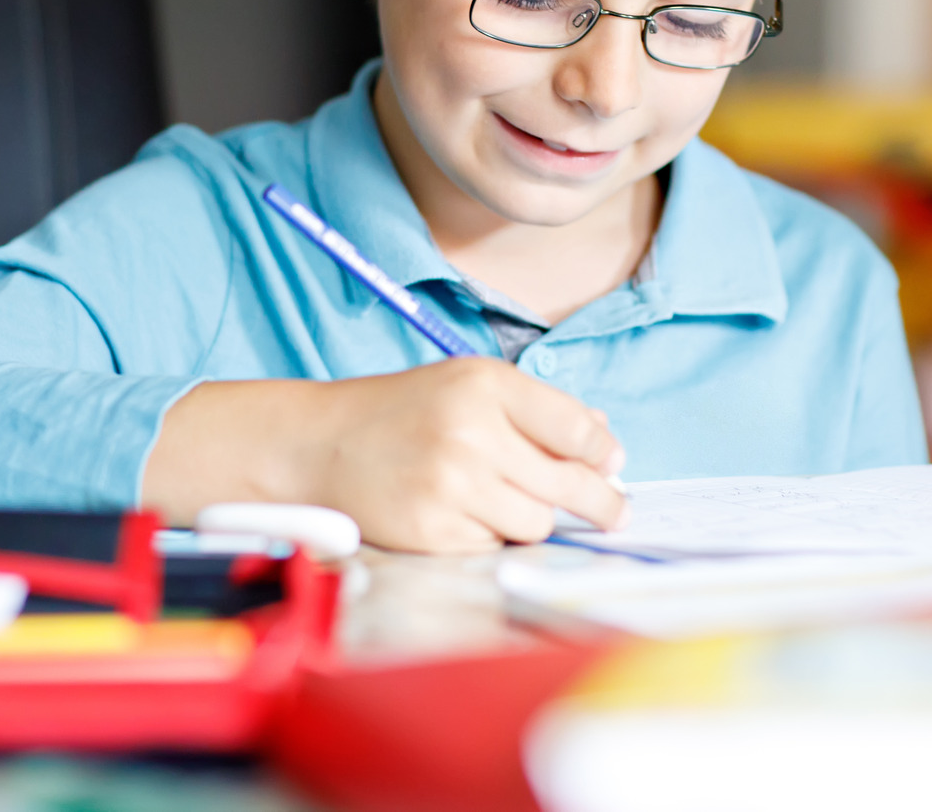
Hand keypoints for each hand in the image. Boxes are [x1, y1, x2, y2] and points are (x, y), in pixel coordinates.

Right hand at [141, 359, 627, 552]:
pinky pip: (495, 546)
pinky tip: (463, 515)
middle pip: (568, 484)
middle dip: (600, 503)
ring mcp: (452, 485)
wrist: (317, 446)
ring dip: (532, 519)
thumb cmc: (401, 412)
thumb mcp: (466, 387)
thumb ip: (536, 409)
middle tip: (615, 513)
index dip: (603, 452)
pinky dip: (489, 537)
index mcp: (485, 385)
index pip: (576, 427)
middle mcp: (472, 432)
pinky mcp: (434, 532)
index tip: (613, 466)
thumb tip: (604, 438)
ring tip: (504, 501)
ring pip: (536, 522)